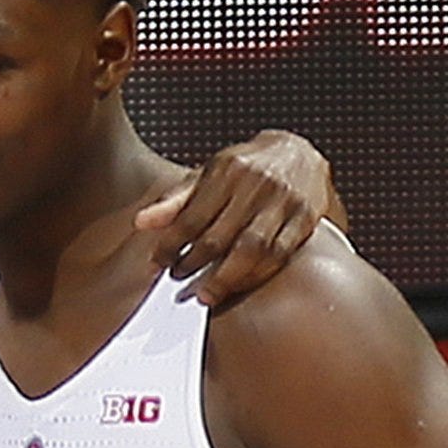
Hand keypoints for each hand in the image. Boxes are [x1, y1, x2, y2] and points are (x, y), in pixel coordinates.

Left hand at [135, 132, 335, 306]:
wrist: (299, 152)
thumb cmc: (247, 167)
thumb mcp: (208, 173)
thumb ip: (176, 200)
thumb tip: (142, 222)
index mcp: (228, 172)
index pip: (191, 217)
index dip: (171, 245)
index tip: (159, 262)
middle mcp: (257, 185)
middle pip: (221, 237)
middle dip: (195, 266)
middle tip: (179, 285)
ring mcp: (284, 202)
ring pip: (252, 250)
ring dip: (226, 279)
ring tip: (206, 295)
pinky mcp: (305, 218)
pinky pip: (279, 255)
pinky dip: (256, 275)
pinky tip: (238, 284)